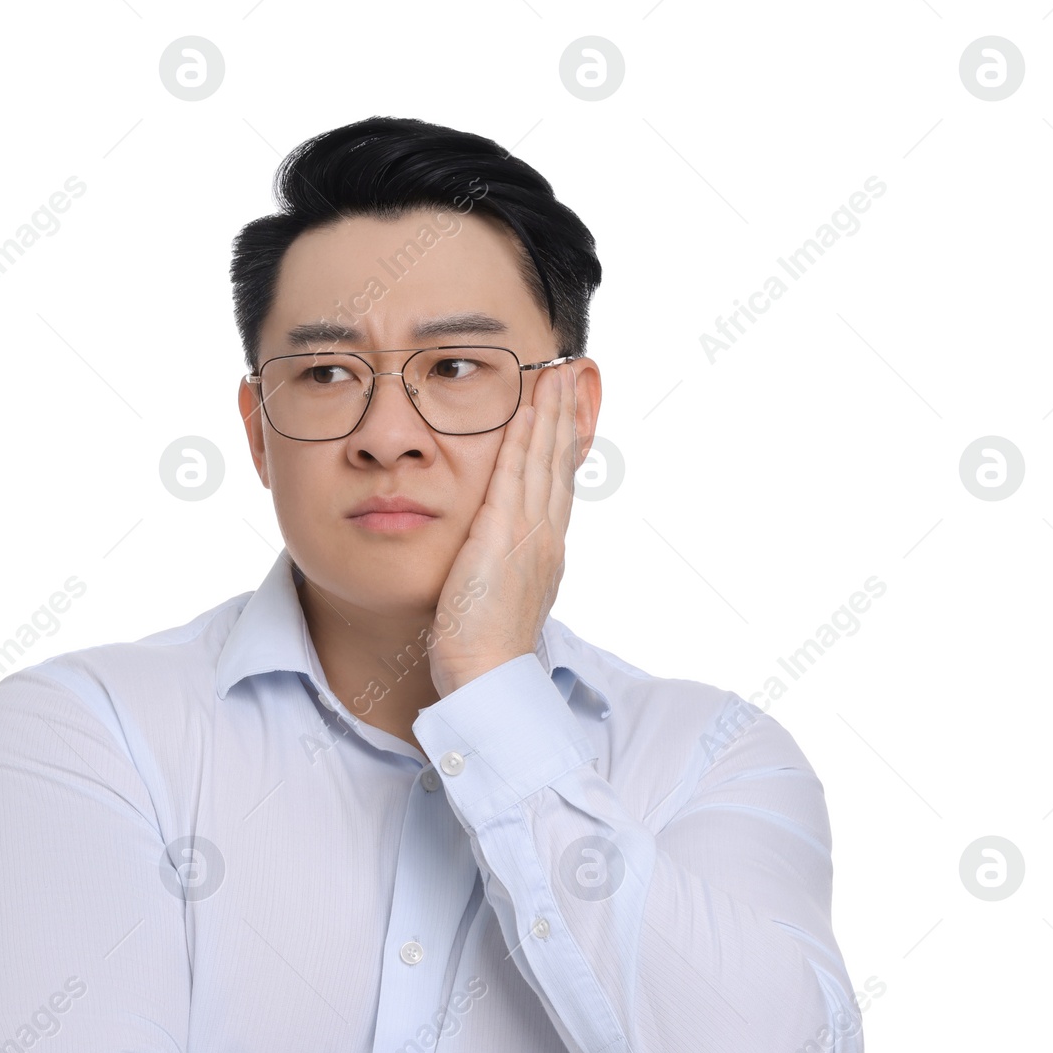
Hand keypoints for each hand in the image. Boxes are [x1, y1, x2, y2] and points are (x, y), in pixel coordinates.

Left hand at [427, 361, 583, 697]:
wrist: (487, 679)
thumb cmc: (483, 652)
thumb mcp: (500, 600)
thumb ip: (503, 570)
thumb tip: (495, 559)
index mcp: (545, 553)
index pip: (557, 486)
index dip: (562, 445)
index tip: (564, 411)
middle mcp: (545, 538)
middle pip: (559, 464)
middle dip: (563, 416)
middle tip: (568, 374)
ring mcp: (529, 535)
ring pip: (543, 461)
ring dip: (548, 414)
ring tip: (553, 375)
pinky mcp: (502, 536)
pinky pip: (514, 475)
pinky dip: (522, 439)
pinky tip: (524, 409)